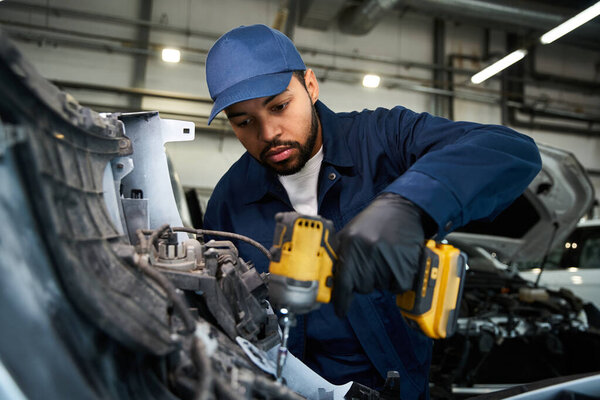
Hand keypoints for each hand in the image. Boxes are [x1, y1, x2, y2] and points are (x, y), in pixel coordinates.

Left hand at [331, 193, 431, 315]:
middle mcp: (369, 251)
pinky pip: (397, 287)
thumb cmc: (373, 223)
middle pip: (363, 287)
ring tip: (385, 258)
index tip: (340, 311)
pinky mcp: (406, 264)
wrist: (401, 209)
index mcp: (352, 244)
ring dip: (382, 279)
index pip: (343, 281)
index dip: (341, 300)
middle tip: (372, 262)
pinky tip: (396, 263)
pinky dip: (397, 280)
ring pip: (381, 287)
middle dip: (365, 280)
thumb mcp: (350, 233)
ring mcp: (388, 258)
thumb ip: (338, 255)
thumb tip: (327, 279)